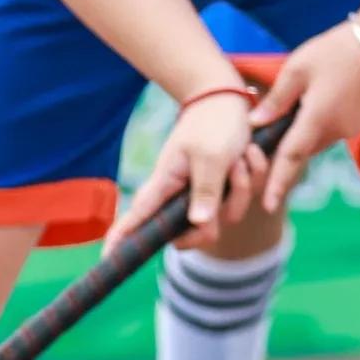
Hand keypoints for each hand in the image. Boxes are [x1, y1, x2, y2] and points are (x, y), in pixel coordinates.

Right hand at [119, 81, 255, 243]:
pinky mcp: (220, 191)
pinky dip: (251, 177)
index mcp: (165, 184)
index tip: (108, 259)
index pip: (136, 217)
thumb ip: (206, 191)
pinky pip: (242, 200)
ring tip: (239, 156)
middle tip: (232, 181)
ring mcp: (201, 195)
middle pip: (194, 234)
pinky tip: (246, 155)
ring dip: (242, 186)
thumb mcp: (213, 156)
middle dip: (222, 212)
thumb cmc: (214, 123)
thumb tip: (199, 225)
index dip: (120, 240)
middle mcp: (180, 195)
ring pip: (226, 216)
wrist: (228, 100)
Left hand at [246, 21, 359, 212]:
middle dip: (287, 151)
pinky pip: (334, 130)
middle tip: (267, 138)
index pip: (291, 159)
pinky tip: (319, 101)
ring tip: (295, 110)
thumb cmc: (338, 50)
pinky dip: (321, 124)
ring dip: (305, 134)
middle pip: (304, 149)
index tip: (267, 205)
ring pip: (319, 140)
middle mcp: (337, 131)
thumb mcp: (298, 69)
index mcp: (317, 120)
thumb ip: (277, 99)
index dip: (277, 182)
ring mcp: (352, 127)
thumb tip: (255, 123)